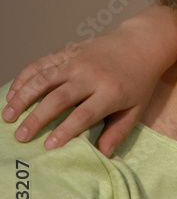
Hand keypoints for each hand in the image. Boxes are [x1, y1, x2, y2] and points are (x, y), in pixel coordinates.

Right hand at [3, 5, 176, 155]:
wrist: (141, 44)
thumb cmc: (138, 81)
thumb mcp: (136, 108)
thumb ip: (118, 131)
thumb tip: (103, 155)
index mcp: (111, 92)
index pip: (84, 114)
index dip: (65, 130)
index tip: (49, 146)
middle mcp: (91, 76)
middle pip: (58, 98)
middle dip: (37, 119)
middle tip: (21, 137)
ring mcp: (77, 61)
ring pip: (43, 79)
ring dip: (22, 98)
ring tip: (8, 117)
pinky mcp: (68, 52)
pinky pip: (40, 63)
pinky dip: (23, 78)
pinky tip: (11, 93)